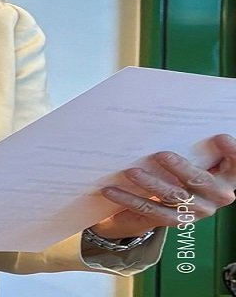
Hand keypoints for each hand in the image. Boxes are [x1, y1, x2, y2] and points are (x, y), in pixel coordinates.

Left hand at [91, 133, 235, 239]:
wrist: (170, 203)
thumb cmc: (184, 170)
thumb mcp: (194, 154)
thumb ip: (192, 142)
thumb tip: (171, 113)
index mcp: (226, 177)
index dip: (232, 152)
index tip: (220, 137)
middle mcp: (217, 196)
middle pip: (201, 181)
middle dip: (181, 168)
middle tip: (160, 154)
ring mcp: (197, 210)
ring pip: (174, 196)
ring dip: (151, 183)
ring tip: (131, 171)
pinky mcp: (175, 220)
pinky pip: (150, 210)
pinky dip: (129, 199)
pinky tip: (111, 190)